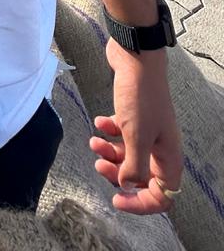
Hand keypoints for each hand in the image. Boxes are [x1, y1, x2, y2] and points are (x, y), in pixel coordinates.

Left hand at [89, 40, 183, 214]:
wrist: (135, 58)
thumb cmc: (139, 96)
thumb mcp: (136, 137)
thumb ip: (133, 167)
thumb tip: (127, 185)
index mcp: (168, 156)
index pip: (162, 195)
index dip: (141, 203)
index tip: (118, 199)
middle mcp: (160, 145)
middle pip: (141, 176)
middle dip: (118, 174)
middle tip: (99, 166)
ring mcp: (147, 129)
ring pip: (128, 154)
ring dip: (109, 152)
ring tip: (93, 142)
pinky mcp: (134, 114)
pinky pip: (121, 134)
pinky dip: (109, 132)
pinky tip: (100, 121)